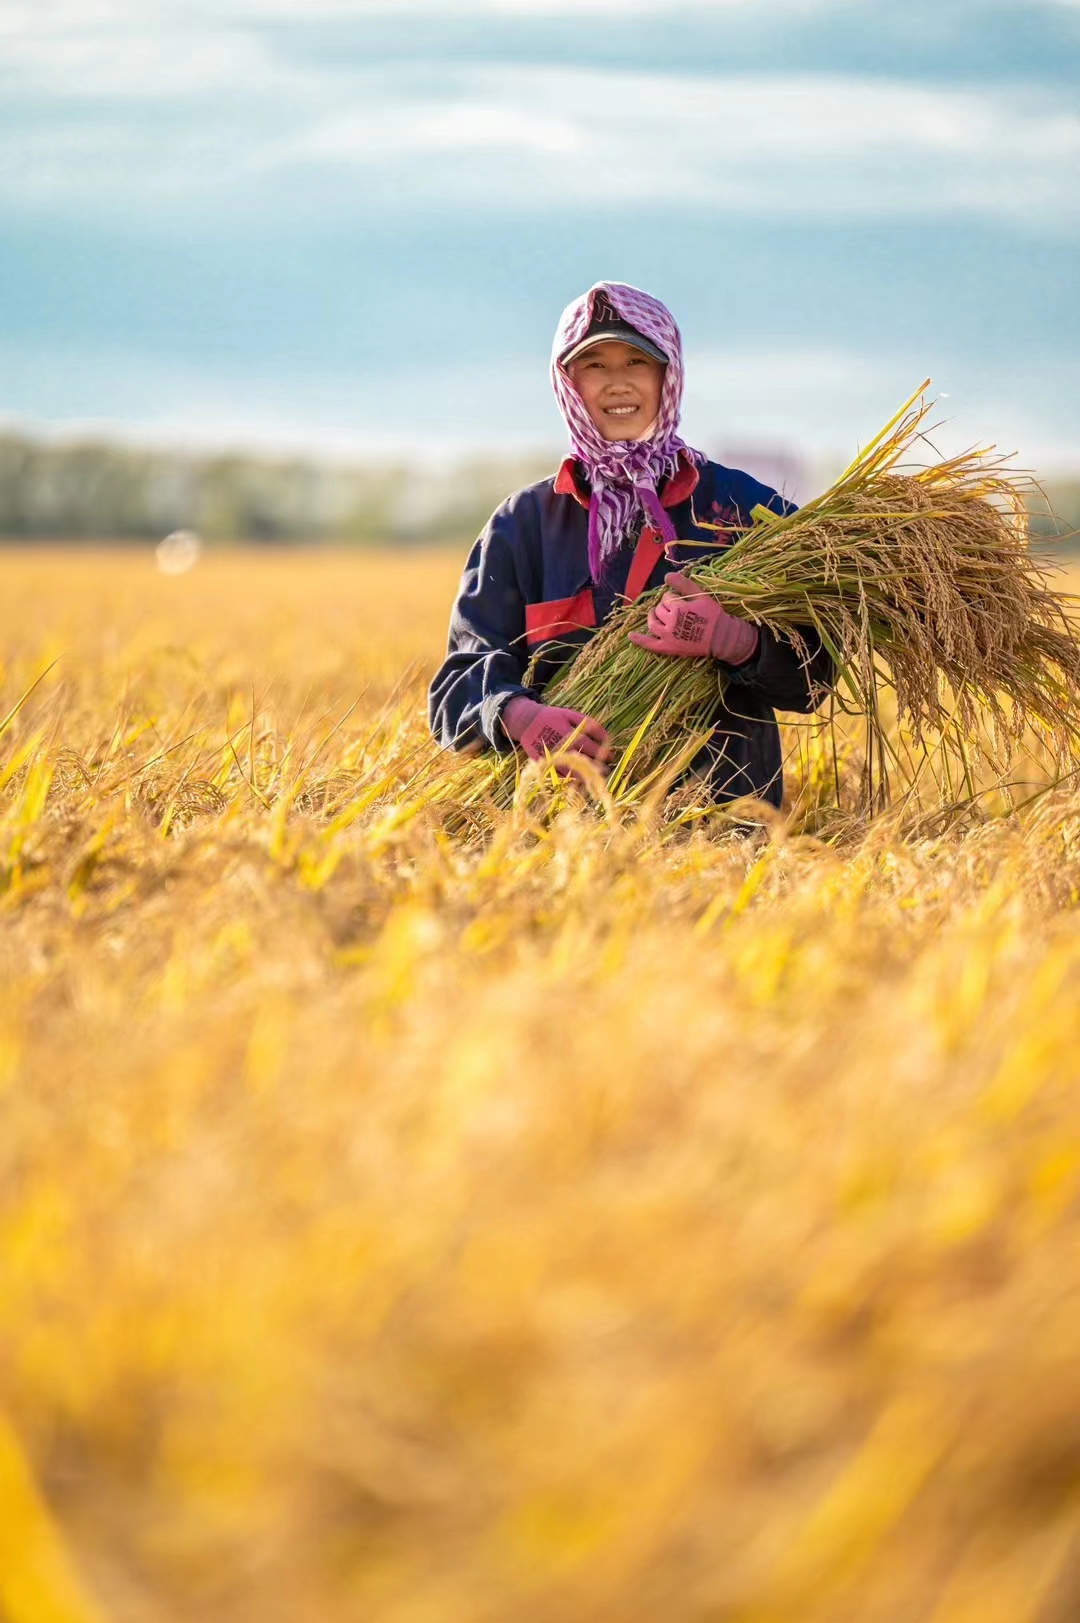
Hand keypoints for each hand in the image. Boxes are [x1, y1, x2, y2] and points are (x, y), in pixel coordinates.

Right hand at [501, 696, 612, 770]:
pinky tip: (580, 780)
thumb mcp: (570, 715)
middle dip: (595, 767)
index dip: (600, 752)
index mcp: (565, 732)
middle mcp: (558, 746)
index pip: (587, 745)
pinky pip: (558, 775)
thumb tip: (607, 737)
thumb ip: (589, 724)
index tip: (611, 756)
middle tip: (606, 771)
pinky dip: (570, 779)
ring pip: (570, 771)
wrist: (527, 722)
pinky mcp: (542, 764)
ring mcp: (549, 757)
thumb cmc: (553, 717)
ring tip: (596, 778)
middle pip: (579, 760)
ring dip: (585, 776)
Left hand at [627, 570, 758, 664]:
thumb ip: (683, 584)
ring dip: (652, 617)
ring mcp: (667, 636)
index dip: (672, 597)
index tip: (682, 601)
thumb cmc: (712, 615)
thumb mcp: (700, 596)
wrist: (721, 638)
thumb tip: (666, 575)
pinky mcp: (668, 648)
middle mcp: (670, 622)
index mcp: (678, 608)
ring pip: (652, 623)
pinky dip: (639, 640)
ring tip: (655, 614)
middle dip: (664, 606)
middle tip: (676, 609)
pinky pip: (650, 645)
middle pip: (659, 610)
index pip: (667, 598)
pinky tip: (630, 636)